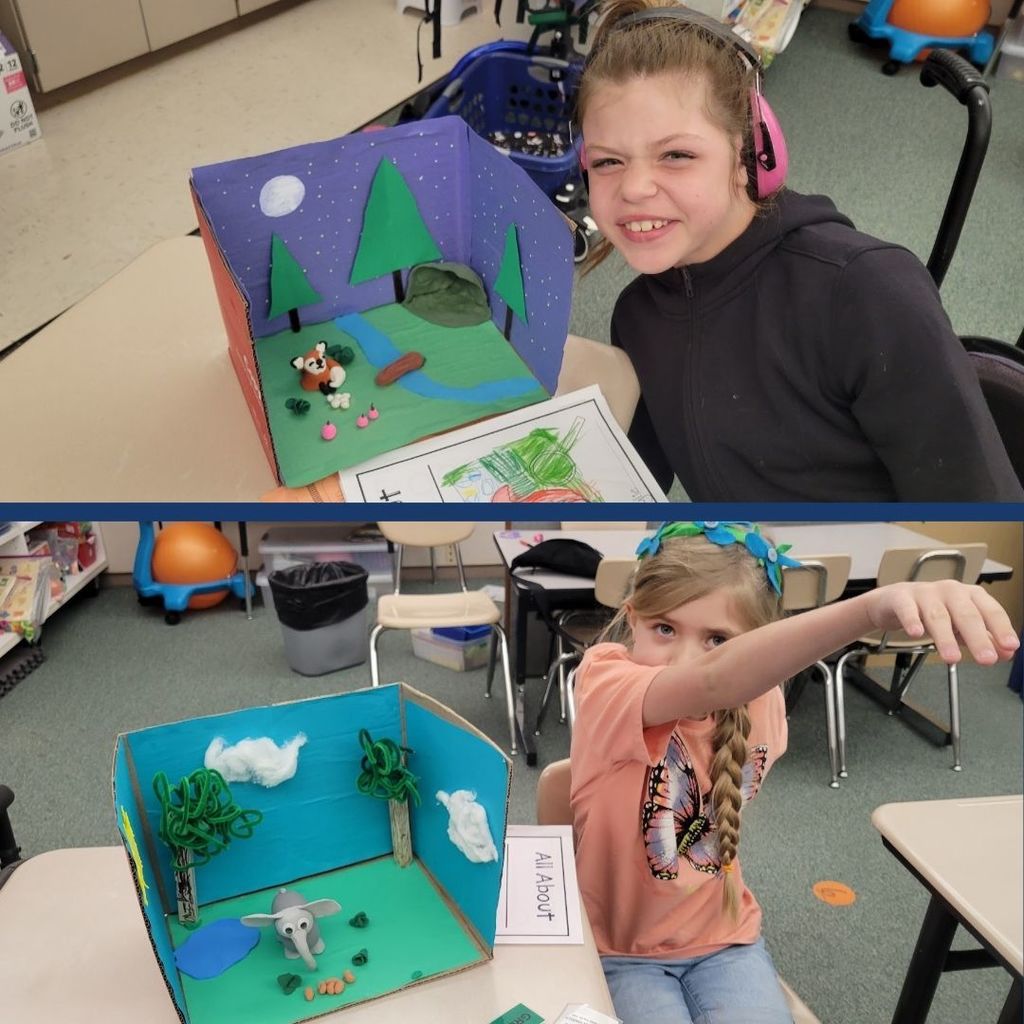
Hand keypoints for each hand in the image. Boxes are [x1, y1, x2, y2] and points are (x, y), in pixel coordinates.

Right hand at [866, 581, 1018, 665]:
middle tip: (986, 659)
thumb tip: (1007, 653)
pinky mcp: (901, 598)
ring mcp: (924, 593)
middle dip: (977, 638)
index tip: (1010, 646)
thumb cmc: (931, 611)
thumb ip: (984, 639)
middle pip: (966, 614)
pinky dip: (912, 621)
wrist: (893, 601)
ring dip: (945, 637)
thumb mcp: (961, 626)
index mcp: (970, 596)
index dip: (1001, 628)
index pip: (990, 610)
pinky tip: (916, 634)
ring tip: (952, 658)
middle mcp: (950, 591)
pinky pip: (907, 609)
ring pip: (937, 615)